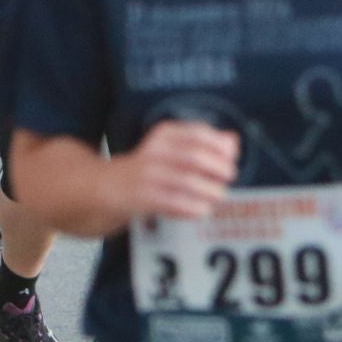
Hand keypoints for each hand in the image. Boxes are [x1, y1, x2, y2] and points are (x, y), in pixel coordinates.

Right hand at [116, 120, 238, 220]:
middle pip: (193, 156)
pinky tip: (202, 209)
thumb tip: (233, 141)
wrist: (108, 187)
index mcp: (164, 134)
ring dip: (209, 190)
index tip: (232, 156)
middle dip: (217, 167)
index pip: (197, 132)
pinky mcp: (143, 197)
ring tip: (219, 195)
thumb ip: (203, 143)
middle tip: (229, 176)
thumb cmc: (149, 168)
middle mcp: (154, 151)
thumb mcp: (172, 148)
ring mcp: (147, 174)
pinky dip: (193, 207)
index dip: (219, 144)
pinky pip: (173, 202)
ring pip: (185, 181)